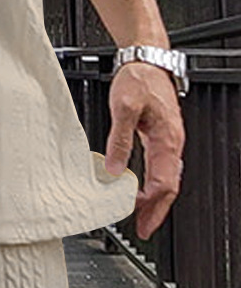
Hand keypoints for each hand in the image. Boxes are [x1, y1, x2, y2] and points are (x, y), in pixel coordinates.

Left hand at [104, 61, 185, 240]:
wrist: (147, 59)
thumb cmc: (139, 78)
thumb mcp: (124, 107)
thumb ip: (120, 139)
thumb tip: (115, 168)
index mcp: (167, 139)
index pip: (164, 183)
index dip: (152, 205)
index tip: (141, 219)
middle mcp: (172, 142)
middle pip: (169, 185)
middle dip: (157, 210)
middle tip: (144, 228)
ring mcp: (168, 139)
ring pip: (166, 176)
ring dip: (155, 197)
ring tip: (141, 212)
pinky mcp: (161, 133)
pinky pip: (161, 164)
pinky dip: (153, 180)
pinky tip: (142, 185)